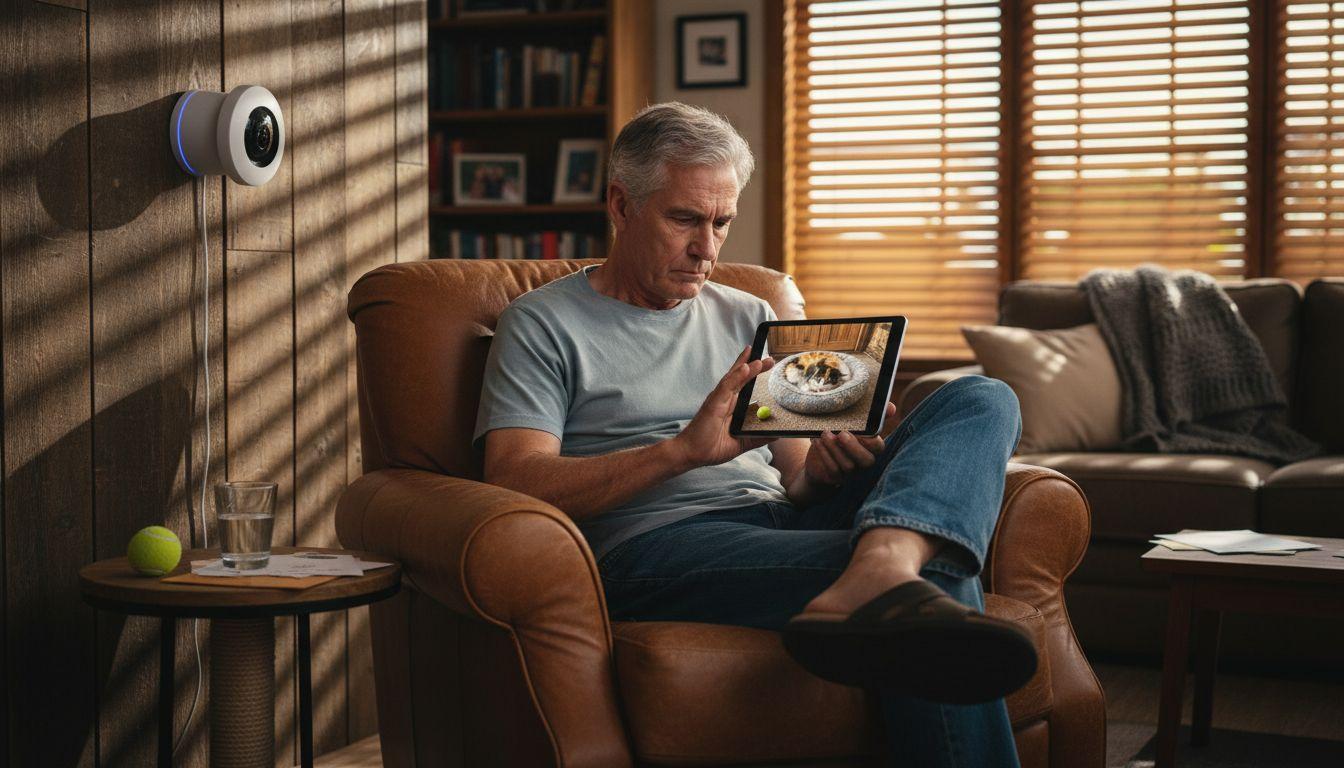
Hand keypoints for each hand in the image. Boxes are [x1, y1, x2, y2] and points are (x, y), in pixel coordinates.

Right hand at [672, 346, 774, 468]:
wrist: (692, 454)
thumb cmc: (710, 447)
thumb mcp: (741, 443)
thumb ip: (757, 438)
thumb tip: (776, 435)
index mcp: (729, 406)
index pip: (742, 384)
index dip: (752, 372)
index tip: (766, 363)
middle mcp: (724, 399)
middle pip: (740, 377)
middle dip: (754, 365)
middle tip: (770, 358)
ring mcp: (718, 399)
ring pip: (734, 378)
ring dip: (748, 367)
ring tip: (760, 360)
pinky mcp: (713, 403)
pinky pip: (726, 386)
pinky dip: (736, 376)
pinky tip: (746, 367)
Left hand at [802, 402, 895, 486]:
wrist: (818, 452)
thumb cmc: (839, 434)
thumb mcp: (853, 422)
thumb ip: (871, 416)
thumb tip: (891, 407)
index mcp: (871, 447)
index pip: (878, 447)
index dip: (872, 441)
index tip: (863, 431)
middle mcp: (863, 461)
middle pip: (867, 460)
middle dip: (854, 447)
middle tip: (841, 434)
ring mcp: (850, 472)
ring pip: (848, 465)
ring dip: (835, 448)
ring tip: (824, 434)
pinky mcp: (836, 477)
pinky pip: (833, 469)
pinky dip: (824, 454)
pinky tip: (817, 441)